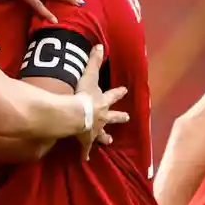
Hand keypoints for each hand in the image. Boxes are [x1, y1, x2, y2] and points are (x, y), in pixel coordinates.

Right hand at [75, 44, 128, 159]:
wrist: (78, 115)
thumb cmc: (83, 95)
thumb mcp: (89, 76)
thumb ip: (93, 61)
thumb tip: (100, 45)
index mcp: (103, 102)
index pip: (113, 95)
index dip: (118, 92)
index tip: (124, 90)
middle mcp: (102, 117)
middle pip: (113, 117)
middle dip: (119, 117)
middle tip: (127, 117)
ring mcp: (95, 130)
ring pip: (102, 134)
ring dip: (105, 137)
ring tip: (109, 142)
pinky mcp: (85, 141)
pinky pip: (85, 148)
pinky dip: (85, 154)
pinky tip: (85, 159)